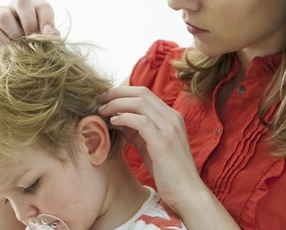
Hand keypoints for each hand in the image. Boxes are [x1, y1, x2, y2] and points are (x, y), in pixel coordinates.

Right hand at [0, 0, 55, 51]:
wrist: (17, 63)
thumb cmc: (36, 50)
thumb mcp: (47, 44)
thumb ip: (51, 38)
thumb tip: (49, 32)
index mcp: (35, 7)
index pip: (42, 6)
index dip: (46, 19)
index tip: (47, 34)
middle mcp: (17, 6)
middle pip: (21, 2)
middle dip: (29, 22)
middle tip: (32, 38)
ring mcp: (0, 14)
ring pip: (3, 15)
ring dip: (14, 33)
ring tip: (20, 46)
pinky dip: (2, 42)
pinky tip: (8, 51)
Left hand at [99, 86, 204, 210]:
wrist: (187, 193)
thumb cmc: (167, 171)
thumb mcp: (150, 145)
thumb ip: (136, 131)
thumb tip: (117, 118)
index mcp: (171, 116)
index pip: (144, 93)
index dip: (122, 92)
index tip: (105, 98)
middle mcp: (172, 118)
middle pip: (141, 93)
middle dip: (116, 93)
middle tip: (99, 100)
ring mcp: (170, 129)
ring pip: (140, 103)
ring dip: (117, 104)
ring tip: (102, 111)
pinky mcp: (163, 143)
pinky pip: (141, 122)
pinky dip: (124, 118)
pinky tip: (113, 122)